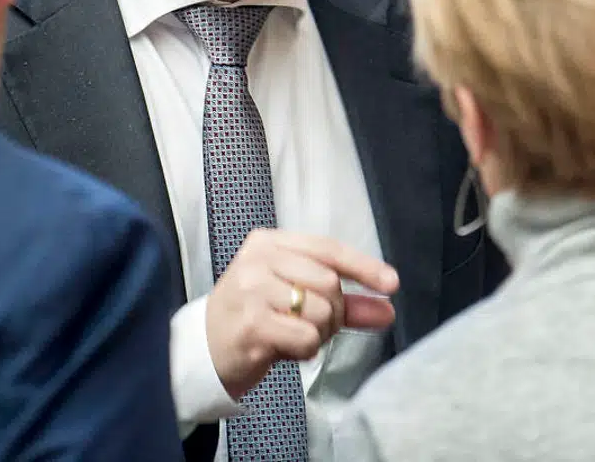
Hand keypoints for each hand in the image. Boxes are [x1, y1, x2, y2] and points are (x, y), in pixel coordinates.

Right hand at [205, 229, 398, 398]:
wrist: (202, 351)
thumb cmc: (254, 319)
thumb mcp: (296, 301)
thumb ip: (345, 304)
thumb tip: (387, 310)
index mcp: (269, 243)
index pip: (328, 249)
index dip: (364, 267)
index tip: (392, 284)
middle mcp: (258, 259)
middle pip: (330, 283)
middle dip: (334, 312)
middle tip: (314, 326)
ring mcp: (252, 290)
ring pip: (321, 311)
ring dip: (319, 334)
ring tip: (294, 336)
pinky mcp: (251, 323)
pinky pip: (306, 338)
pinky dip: (305, 350)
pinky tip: (284, 348)